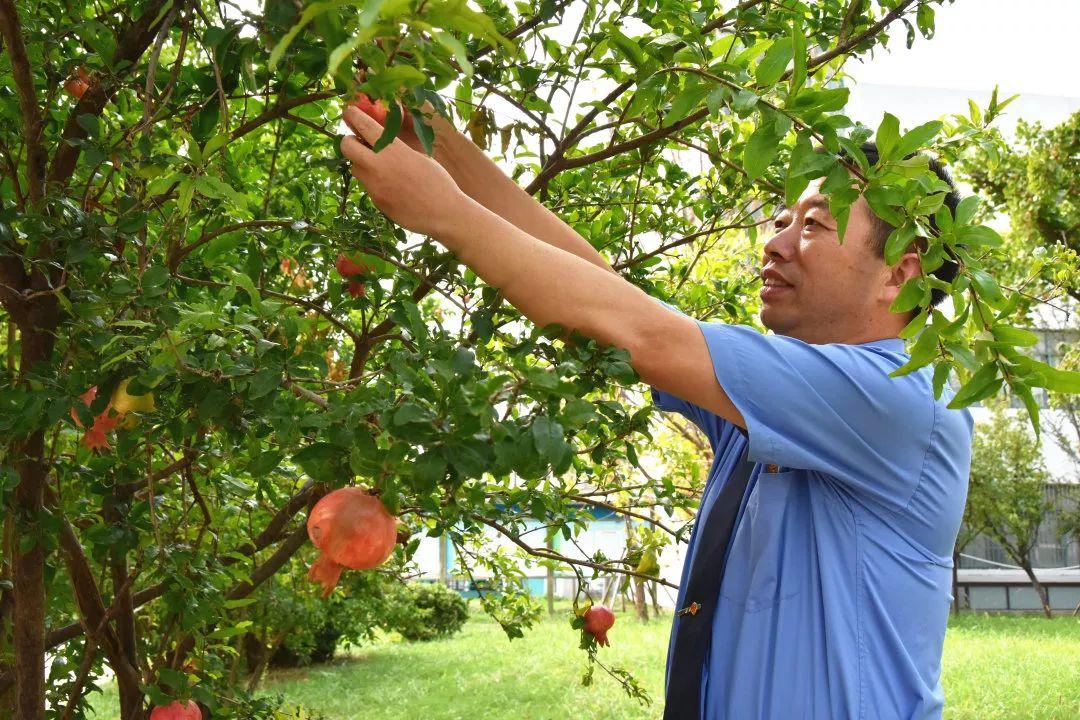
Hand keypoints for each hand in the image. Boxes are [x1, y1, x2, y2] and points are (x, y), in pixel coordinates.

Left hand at [341, 104, 466, 237]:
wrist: (444, 213)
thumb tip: (380, 138)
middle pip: (346, 147)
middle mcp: (378, 166)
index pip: (363, 125)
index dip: (353, 116)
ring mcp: (374, 186)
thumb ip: (397, 148)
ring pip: (355, 168)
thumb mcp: (419, 156)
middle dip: (348, 141)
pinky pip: (368, 186)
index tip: (350, 112)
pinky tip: (392, 186)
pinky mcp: (376, 201)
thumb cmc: (438, 181)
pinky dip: (374, 182)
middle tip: (357, 142)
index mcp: (393, 149)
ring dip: (361, 163)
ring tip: (379, 166)